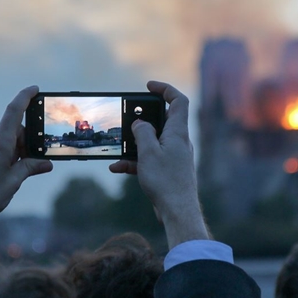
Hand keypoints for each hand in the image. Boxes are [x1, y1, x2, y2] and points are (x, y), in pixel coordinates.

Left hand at [0, 86, 52, 267]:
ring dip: (17, 148)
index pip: (14, 111)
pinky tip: (8, 171)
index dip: (25, 97)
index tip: (35, 89)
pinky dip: (6, 152)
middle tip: (37, 157)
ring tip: (20, 170)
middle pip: (13, 128)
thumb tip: (46, 163)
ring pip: (4, 138)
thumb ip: (30, 167)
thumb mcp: (14, 182)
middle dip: (27, 139)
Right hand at [110, 81, 208, 248]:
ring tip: (119, 147)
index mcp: (178, 132)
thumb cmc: (166, 181)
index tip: (149, 86)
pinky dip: (135, 161)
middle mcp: (179, 141)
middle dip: (143, 118)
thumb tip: (140, 123)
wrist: (177, 211)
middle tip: (128, 117)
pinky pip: (150, 158)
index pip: (178, 101)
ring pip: (153, 141)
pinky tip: (118, 167)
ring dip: (135, 143)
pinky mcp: (168, 169)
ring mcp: (174, 155)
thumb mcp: (148, 152)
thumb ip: (142, 133)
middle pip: (162, 119)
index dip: (165, 89)